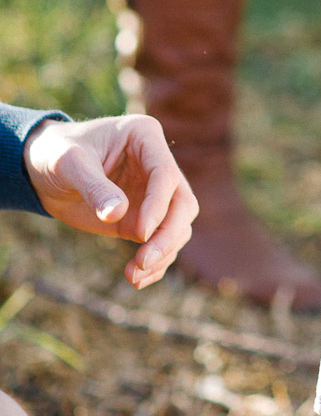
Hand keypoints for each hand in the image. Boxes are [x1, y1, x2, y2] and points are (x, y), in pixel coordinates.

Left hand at [22, 115, 197, 289]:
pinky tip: (136, 279)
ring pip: (178, 225)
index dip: (157, 205)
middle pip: (182, 202)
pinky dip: (155, 263)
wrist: (42, 168)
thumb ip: (94, 187)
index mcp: (145, 137)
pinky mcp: (142, 217)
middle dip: (168, 235)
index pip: (166, 174)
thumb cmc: (56, 153)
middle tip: (144, 261)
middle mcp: (157, 163)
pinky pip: (160, 241)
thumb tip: (118, 215)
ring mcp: (152, 192)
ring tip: (133, 275)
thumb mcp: (68, 164)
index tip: (140, 234)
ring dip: (163, 253)